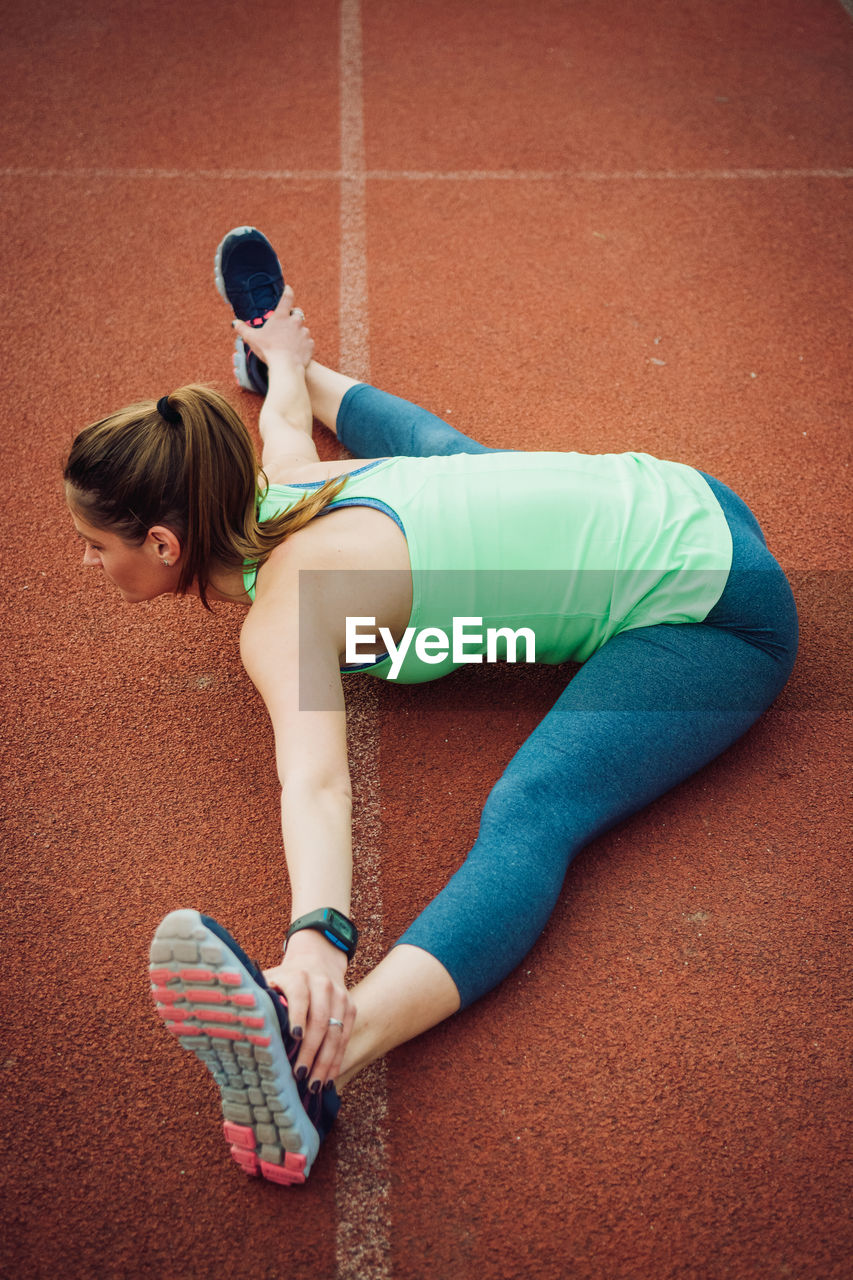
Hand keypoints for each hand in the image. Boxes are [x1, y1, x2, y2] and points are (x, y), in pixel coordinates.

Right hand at [233, 286, 314, 368]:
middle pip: (297, 313)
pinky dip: (303, 345)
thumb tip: (235, 323)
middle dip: (293, 317)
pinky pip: (308, 342)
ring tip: (289, 343)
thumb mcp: (252, 338)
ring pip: (303, 329)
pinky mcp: (310, 344)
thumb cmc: (268, 350)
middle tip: (286, 326)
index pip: (287, 297)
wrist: (285, 366)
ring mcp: (304, 332)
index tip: (288, 288)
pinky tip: (296, 352)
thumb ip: (243, 329)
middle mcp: (295, 321)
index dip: (288, 291)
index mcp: (281, 316)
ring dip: (297, 333)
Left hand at [263, 929, 355, 1091]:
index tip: (294, 1037)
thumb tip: (241, 1025)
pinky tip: (329, 1078)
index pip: (300, 996)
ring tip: (314, 1085)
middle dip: (311, 1051)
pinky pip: (345, 1036)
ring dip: (326, 1061)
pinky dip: (337, 1059)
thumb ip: (258, 999)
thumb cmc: (284, 979)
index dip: (297, 1016)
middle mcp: (322, 984)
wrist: (317, 960)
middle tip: (299, 1075)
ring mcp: (339, 996)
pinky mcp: (350, 1006)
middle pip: (320, 1020)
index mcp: (298, 976)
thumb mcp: (270, 980)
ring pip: (336, 1032)